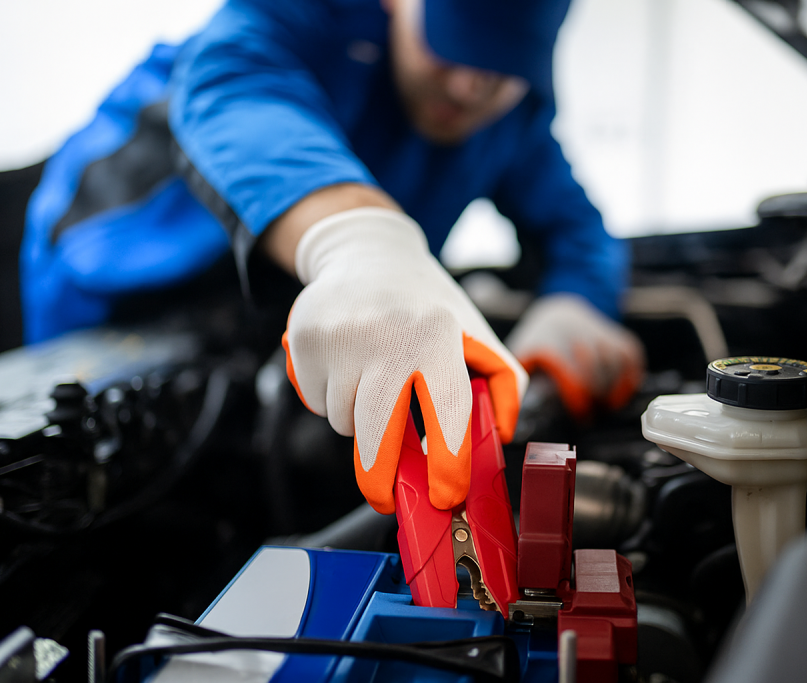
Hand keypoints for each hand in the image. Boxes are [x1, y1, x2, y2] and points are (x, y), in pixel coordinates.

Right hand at [282, 208, 526, 513]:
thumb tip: (497, 435)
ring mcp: (340, 338)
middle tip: (386, 496)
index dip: (447, 462)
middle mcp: (386, 335)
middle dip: (380, 477)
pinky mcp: (304, 341)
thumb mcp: (476, 332)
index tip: (446, 493)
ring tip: (374, 383)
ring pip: (344, 422)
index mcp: (436, 334)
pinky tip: (348, 368)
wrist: (367, 252)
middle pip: (377, 432)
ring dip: (360, 422)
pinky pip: (316, 404)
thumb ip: (503, 384)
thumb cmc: (427, 305)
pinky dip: (332, 400)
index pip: (446, 411)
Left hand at [505, 294, 643, 419]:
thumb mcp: (519, 361)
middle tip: (595, 414)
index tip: (582, 416)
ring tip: (609, 405)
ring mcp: (596, 331)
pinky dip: (632, 372)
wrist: (557, 312)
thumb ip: (517, 386)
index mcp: (549, 344)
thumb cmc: (535, 344)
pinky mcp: (613, 333)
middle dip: (598, 397)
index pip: (571, 376)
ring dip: (617, 387)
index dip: (580, 400)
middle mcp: (575, 334)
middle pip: (596, 371)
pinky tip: (625, 389)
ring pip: (616, 361)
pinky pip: (630, 353)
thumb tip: (513, 418)